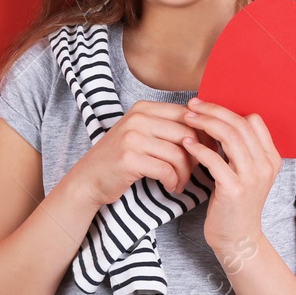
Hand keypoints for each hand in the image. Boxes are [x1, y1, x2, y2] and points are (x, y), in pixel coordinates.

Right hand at [68, 100, 200, 208]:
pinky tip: (171, 186)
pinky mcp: (130, 158)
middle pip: (187, 134)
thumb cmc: (119, 158)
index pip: (187, 114)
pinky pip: (166, 169)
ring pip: (178, 154)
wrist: (88, 178)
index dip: (203, 134)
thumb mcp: (141, 133)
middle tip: (195, 170)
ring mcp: (132, 137)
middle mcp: (138, 118)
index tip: (206, 150)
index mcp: (143, 108)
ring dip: (185, 173)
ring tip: (180, 182)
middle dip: (197, 156)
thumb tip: (206, 130)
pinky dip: (174, 181)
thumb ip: (166, 127)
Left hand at [180, 98, 280, 260]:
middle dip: (213, 110)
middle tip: (192, 104)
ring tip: (187, 118)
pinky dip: (199, 148)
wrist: (238, 240)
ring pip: (229, 136)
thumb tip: (218, 119)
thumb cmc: (235, 204)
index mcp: (271, 158)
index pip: (253, 120)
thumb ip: (240, 150)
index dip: (228, 109)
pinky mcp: (234, 190)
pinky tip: (186, 143)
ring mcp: (252, 178)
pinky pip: (215, 160)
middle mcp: (265, 165)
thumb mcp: (246, 174)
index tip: (206, 106)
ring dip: (205, 123)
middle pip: (240, 124)